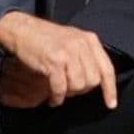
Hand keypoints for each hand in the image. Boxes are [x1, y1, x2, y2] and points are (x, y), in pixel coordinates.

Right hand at [0, 11, 117, 108]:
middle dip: (81, 90)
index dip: (110, 90)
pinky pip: (61, 88)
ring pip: (78, 86)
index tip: (111, 105)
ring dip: (68, 94)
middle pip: (92, 81)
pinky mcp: (54, 61)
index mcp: (90, 40)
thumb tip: (97, 81)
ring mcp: (69, 52)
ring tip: (59, 91)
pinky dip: (57, 97)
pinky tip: (52, 98)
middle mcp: (82, 45)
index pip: (107, 69)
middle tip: (68, 89)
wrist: (22, 29)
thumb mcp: (72, 40)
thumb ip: (86, 56)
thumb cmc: (47, 38)